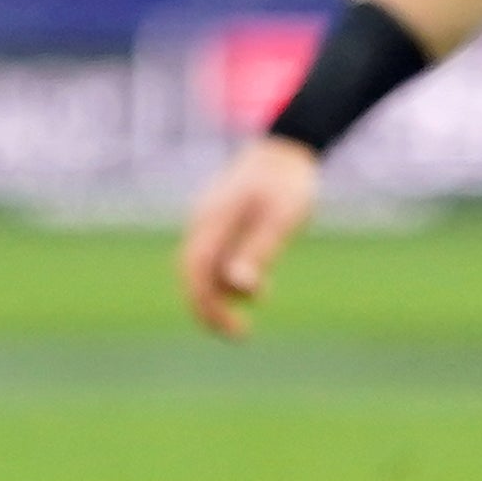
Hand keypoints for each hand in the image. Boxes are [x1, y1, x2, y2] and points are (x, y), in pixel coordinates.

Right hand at [176, 133, 320, 338]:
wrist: (289, 146)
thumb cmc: (289, 182)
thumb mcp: (281, 219)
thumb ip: (259, 252)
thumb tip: (239, 288)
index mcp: (213, 220)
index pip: (195, 272)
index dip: (207, 306)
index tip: (234, 331)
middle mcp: (203, 221)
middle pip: (192, 274)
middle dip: (209, 308)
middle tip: (238, 334)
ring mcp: (209, 220)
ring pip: (203, 268)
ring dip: (223, 292)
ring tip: (262, 297)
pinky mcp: (219, 221)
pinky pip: (214, 257)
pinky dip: (227, 277)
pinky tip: (256, 284)